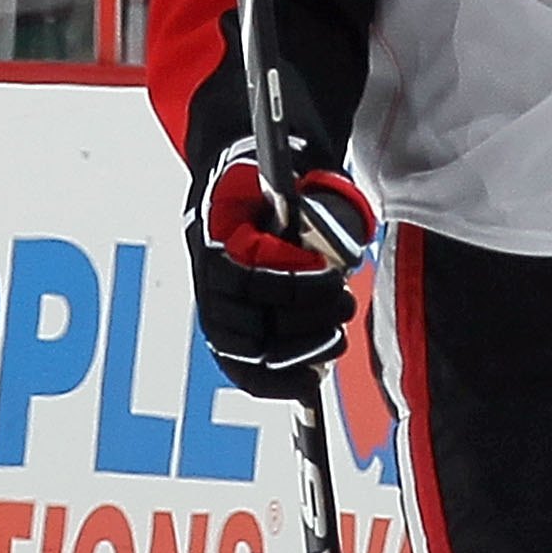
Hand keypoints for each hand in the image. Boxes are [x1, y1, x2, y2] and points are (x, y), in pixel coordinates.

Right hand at [187, 136, 375, 400]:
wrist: (232, 181)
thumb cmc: (266, 176)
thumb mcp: (287, 169)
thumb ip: (315, 197)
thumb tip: (345, 240)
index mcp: (214, 232)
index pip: (248, 277)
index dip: (295, 286)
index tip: (334, 278)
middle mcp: (206, 276)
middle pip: (248, 325)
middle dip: (306, 323)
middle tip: (345, 305)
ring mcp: (213, 307)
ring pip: (245, 355)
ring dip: (298, 354)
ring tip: (336, 337)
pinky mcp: (225, 330)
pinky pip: (242, 372)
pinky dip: (277, 384)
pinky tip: (312, 382)